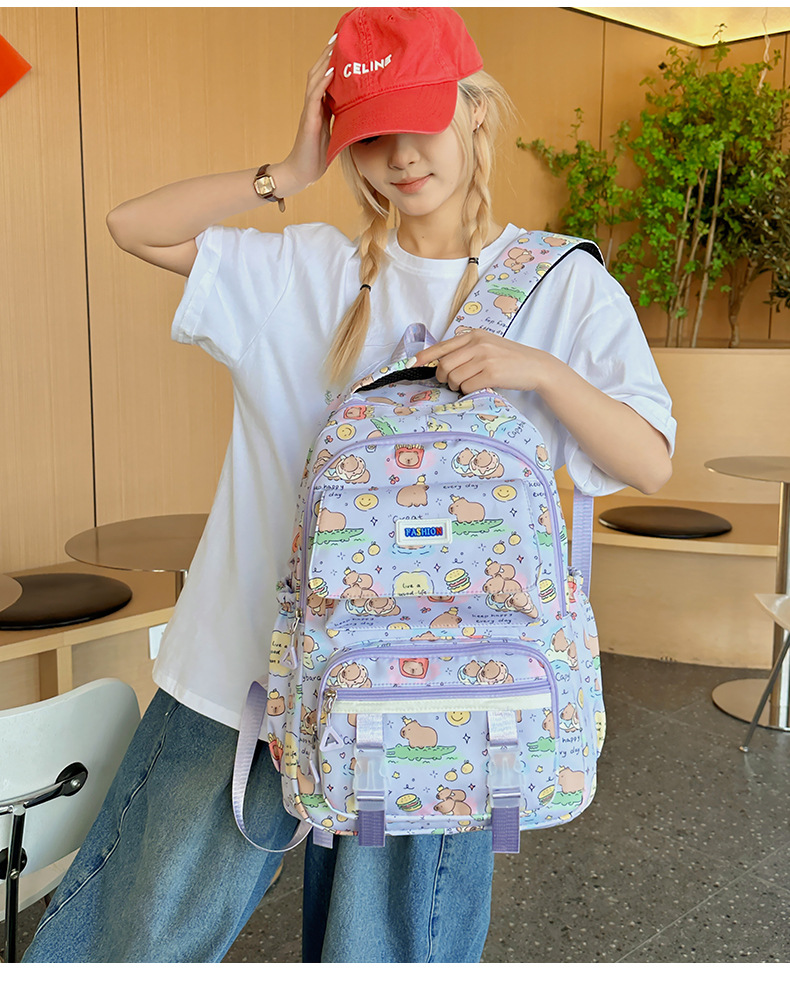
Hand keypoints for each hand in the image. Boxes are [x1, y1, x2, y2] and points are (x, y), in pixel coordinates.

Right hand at [277, 39, 336, 192]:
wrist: (302, 173)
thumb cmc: (317, 156)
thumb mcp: (333, 133)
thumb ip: (340, 120)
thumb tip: (357, 111)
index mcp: (319, 108)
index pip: (324, 80)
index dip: (331, 63)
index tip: (342, 48)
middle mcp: (312, 106)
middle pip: (318, 74)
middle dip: (327, 55)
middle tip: (337, 37)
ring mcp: (309, 112)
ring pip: (315, 80)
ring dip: (325, 63)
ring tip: (334, 47)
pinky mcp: (309, 121)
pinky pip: (315, 97)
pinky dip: (323, 83)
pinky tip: (332, 72)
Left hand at [413, 329, 559, 395]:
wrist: (536, 366)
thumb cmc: (510, 359)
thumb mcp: (487, 346)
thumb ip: (467, 350)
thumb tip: (441, 363)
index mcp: (474, 335)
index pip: (442, 346)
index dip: (424, 357)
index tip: (412, 364)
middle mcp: (478, 344)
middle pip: (444, 364)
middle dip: (443, 377)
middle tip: (453, 382)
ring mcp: (485, 358)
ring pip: (454, 377)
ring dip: (457, 386)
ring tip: (469, 384)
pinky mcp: (492, 373)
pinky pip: (467, 387)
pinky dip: (468, 391)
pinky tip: (478, 387)